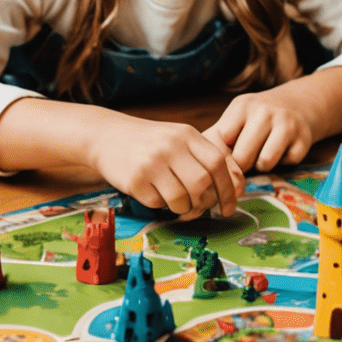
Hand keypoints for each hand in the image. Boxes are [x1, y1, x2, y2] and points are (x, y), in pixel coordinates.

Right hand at [87, 114, 243, 219]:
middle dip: (204, 202)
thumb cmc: (150, 142)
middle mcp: (171, 145)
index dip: (228, 188)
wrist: (106, 136)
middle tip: (198, 207)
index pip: (219, 162)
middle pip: (202, 183)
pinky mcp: (135, 179)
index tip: (228, 208)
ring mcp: (152, 162)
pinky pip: (158, 204)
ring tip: (174, 200)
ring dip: (182, 208)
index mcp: (187, 134)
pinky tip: (153, 192)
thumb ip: (204, 157)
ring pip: (181, 198)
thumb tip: (235, 185)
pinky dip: (160, 205)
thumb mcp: (178, 139)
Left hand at [206, 67, 341, 172]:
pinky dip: (284, 163)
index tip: (226, 156)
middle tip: (246, 159)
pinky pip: (287, 164)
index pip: (222, 141)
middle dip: (242, 165)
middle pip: (242, 157)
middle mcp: (264, 111)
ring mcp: (286, 124)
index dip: (222, 155)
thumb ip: (215, 138)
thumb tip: (189, 163)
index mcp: (241, 106)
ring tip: (263, 154)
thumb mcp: (236, 119)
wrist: (298, 104)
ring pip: (265, 162)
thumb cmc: (257, 118)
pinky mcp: (303, 139)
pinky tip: (283, 150)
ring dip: (263, 166)